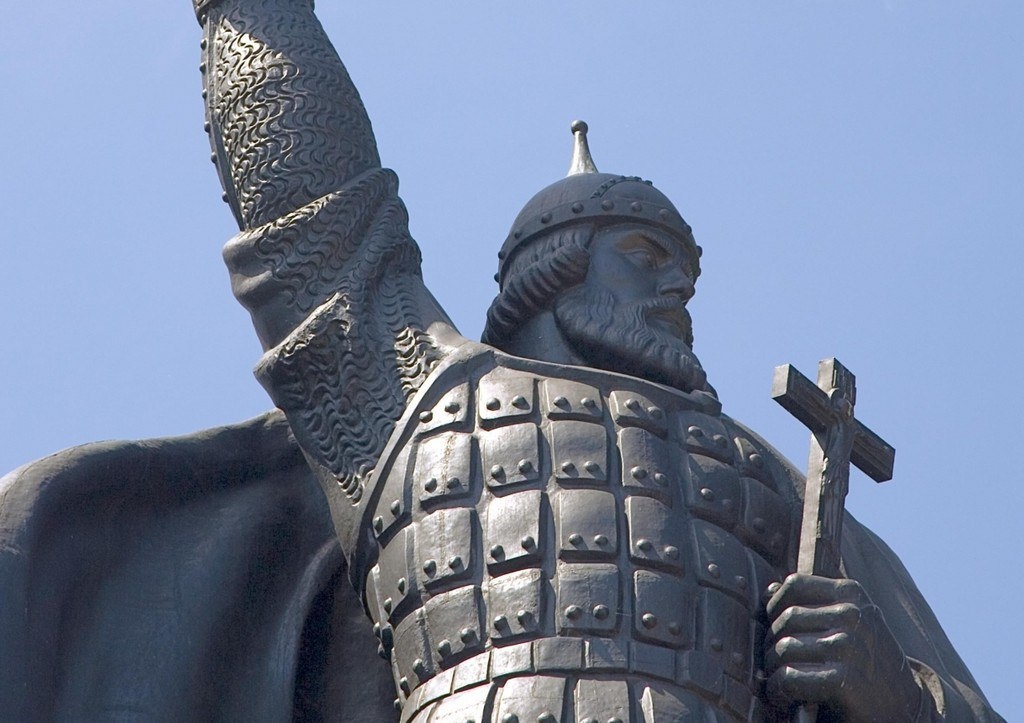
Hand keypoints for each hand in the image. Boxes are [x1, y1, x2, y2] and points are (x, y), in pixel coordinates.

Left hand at [764, 574, 925, 720]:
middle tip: (773, 664)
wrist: (903, 709)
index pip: (793, 585)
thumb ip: (812, 605)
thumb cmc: (864, 663)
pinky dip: (778, 689)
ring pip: (783, 648)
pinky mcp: (845, 679)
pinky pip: (789, 677)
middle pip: (785, 619)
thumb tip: (770, 588)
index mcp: (852, 594)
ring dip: (772, 669)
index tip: (775, 629)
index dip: (773, 607)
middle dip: (771, 644)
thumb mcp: (846, 625)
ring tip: (778, 681)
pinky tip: (783, 696)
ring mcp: (850, 645)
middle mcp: (853, 614)